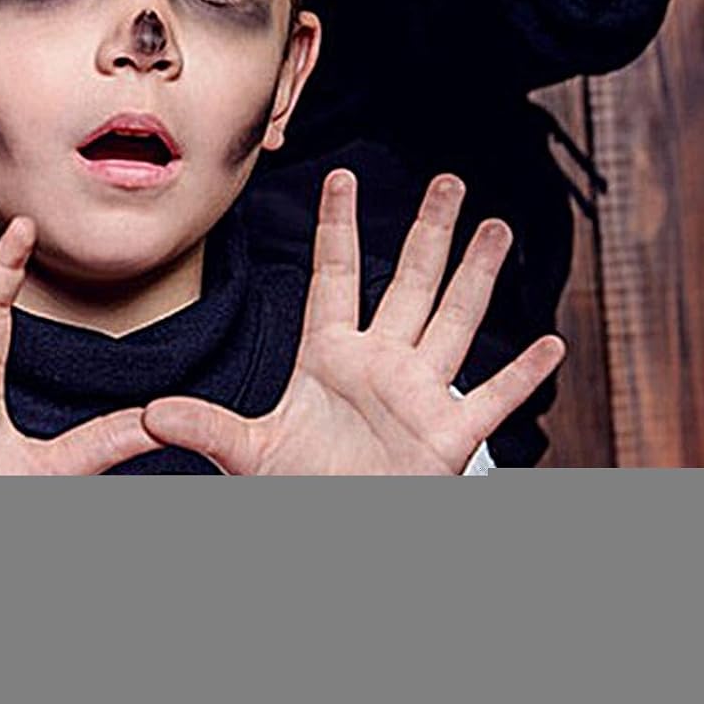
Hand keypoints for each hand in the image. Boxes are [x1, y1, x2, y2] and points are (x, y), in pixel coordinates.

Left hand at [142, 173, 565, 474]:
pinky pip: (491, 399)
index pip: (335, 277)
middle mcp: (380, 365)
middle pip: (408, 284)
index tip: (342, 177)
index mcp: (330, 357)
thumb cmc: (298, 487)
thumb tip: (152, 413)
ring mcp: (418, 396)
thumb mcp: (246, 454)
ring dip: (476, 277)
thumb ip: (205, 427)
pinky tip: (551, 344)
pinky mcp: (447, 438)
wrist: (336, 526)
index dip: (339, 227)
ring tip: (498, 228)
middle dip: (428, 233)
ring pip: (453, 322)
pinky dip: (521, 375)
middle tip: (448, 181)